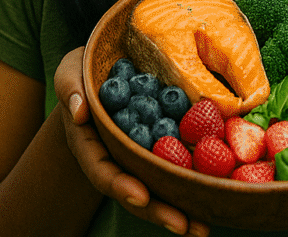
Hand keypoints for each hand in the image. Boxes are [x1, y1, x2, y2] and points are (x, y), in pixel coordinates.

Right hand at [53, 48, 209, 236]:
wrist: (112, 67)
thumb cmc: (89, 68)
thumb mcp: (72, 70)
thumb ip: (70, 87)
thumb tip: (79, 111)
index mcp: (90, 143)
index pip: (102, 170)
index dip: (120, 185)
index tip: (140, 196)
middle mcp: (115, 157)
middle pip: (133, 190)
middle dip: (157, 210)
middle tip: (183, 225)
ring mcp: (139, 157)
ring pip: (157, 189)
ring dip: (179, 210)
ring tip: (202, 228)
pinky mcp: (163, 149)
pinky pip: (177, 170)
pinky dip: (193, 186)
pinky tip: (217, 200)